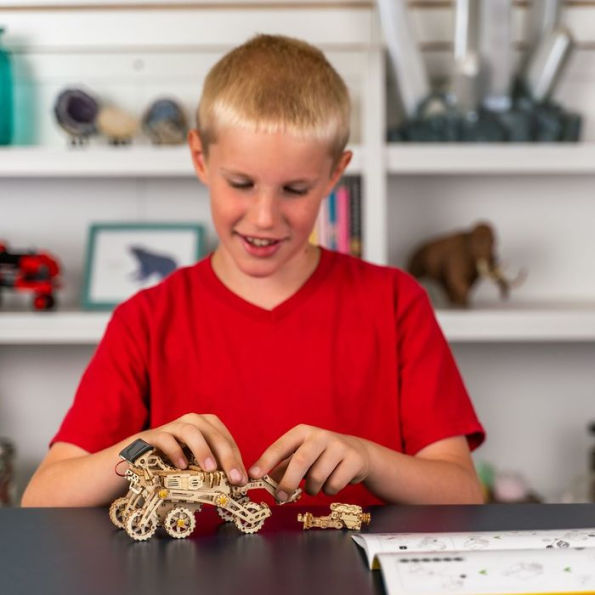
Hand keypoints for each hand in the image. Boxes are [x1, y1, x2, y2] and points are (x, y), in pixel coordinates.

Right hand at [138, 413, 246, 484]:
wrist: (134, 460)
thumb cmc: (169, 464)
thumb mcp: (194, 466)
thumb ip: (212, 470)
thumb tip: (235, 486)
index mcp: (205, 426)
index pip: (225, 439)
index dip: (236, 458)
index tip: (242, 480)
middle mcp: (190, 421)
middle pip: (213, 434)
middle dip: (226, 456)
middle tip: (234, 478)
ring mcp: (171, 427)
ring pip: (191, 431)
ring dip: (203, 450)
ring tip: (210, 469)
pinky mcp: (151, 436)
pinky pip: (165, 439)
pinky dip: (175, 451)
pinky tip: (182, 466)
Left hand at [248, 424, 370, 500]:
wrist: (358, 454)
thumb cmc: (321, 456)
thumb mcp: (300, 457)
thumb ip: (282, 468)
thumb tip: (262, 481)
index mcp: (302, 432)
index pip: (280, 447)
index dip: (266, 461)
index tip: (253, 475)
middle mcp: (319, 436)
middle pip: (300, 461)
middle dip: (288, 482)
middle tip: (280, 498)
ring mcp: (338, 446)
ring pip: (317, 477)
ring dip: (312, 489)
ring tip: (316, 485)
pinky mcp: (353, 459)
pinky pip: (334, 485)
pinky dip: (329, 491)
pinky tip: (333, 481)